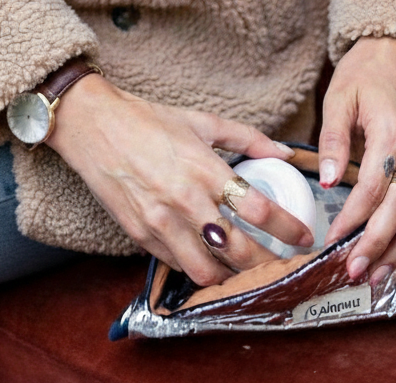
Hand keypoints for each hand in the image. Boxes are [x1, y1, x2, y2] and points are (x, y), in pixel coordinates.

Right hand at [48, 74, 313, 285]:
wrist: (91, 125)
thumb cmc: (145, 119)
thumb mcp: (199, 120)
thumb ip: (245, 137)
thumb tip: (282, 151)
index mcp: (204, 168)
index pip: (259, 210)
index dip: (289, 229)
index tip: (304, 237)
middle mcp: (184, 199)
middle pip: (239, 251)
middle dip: (268, 265)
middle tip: (284, 266)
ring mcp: (160, 221)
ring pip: (207, 270)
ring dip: (232, 276)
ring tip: (246, 272)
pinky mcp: (139, 233)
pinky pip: (177, 264)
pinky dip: (197, 268)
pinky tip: (209, 262)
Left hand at [319, 37, 395, 284]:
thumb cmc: (363, 73)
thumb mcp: (338, 98)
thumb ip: (334, 140)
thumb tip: (329, 183)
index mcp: (392, 131)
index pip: (373, 186)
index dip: (354, 217)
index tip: (334, 241)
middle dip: (379, 243)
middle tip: (357, 271)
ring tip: (382, 276)